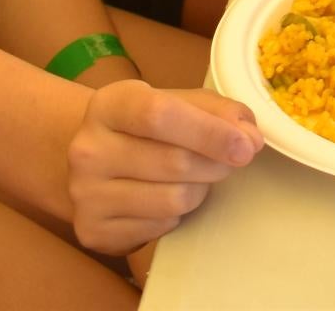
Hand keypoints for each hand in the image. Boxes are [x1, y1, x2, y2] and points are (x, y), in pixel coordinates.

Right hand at [64, 80, 258, 255]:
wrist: (96, 162)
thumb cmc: (148, 127)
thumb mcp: (180, 104)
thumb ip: (220, 112)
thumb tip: (250, 139)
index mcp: (109, 105)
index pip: (160, 116)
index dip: (210, 132)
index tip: (246, 146)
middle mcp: (88, 148)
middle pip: (175, 162)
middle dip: (218, 163)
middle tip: (233, 160)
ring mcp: (84, 193)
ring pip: (173, 199)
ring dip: (201, 190)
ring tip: (197, 178)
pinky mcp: (91, 231)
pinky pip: (160, 227)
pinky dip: (177, 214)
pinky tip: (166, 196)